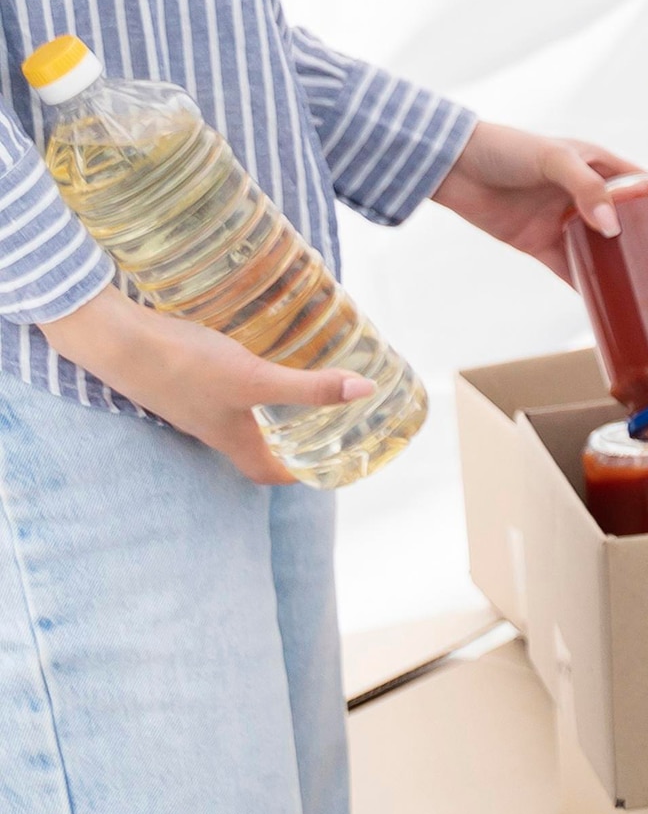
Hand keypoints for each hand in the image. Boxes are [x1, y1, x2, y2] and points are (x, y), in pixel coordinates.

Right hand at [39, 282, 357, 483]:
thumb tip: (365, 392)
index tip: (327, 462)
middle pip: (255, 446)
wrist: (116, 340)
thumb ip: (308, 388)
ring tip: (300, 386)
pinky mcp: (180, 378)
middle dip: (288, 439)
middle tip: (324, 420)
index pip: (268, 472)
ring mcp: (192, 403)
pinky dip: (243, 381)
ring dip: (268, 409)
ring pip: (237, 416)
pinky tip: (256, 355)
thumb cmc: (184, 367)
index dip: (298, 473)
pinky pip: (219, 389)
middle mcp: (210, 427)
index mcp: (230, 439)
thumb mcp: (254, 379)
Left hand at [433, 122, 644, 277]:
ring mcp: (562, 220)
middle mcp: (585, 195)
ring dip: (618, 267)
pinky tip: (603, 302)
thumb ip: (585, 188)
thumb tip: (613, 228)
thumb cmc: (505, 150)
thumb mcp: (552, 159)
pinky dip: (585, 285)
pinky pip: (569, 268)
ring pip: (600, 248)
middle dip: (646, 242)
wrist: (452, 167)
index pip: (641, 184)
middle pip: (625, 221)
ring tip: (644, 290)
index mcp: (597, 165)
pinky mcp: (539, 243)